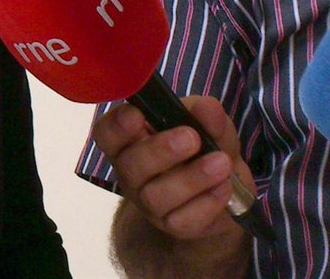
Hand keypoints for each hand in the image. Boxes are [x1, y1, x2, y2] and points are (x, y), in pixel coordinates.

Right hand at [94, 96, 252, 275]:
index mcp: (129, 140)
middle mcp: (131, 172)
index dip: (117, 126)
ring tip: (221, 162)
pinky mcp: (173, 225)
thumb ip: (207, 115)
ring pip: (156, 196)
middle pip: (129, 166)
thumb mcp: (209, 124)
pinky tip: (225, 186)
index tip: (138, 115)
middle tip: (191, 138)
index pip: (106, 134)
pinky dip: (207, 202)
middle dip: (159, 151)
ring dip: (191, 178)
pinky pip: (183, 219)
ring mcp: (149, 202)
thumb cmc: (204, 145)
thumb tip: (207, 108)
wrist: (226, 188)